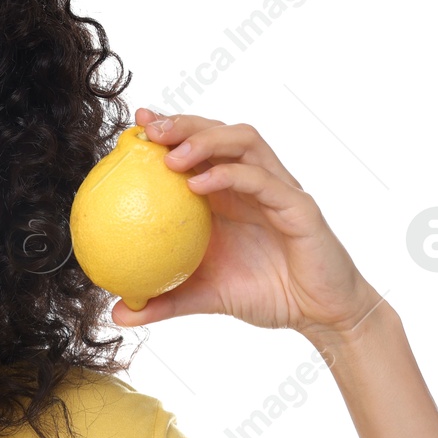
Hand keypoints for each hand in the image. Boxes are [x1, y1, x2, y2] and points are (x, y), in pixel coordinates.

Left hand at [112, 107, 382, 345]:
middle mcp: (252, 183)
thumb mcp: (204, 297)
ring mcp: (277, 189)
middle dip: (183, 124)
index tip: (133, 126)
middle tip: (148, 128)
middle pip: (219, 133)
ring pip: (244, 143)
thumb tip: (119, 313)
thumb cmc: (266, 295)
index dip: (168, 131)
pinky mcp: (298, 207)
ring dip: (207, 140)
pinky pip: (264, 181)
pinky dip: (231, 176)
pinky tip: (198, 183)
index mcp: (228, 195)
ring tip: (172, 154)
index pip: (197, 149)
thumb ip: (163, 300)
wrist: (319, 314)